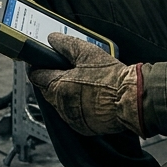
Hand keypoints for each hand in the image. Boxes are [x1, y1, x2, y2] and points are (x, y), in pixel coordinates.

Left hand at [28, 33, 144, 136]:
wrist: (130, 99)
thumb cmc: (110, 78)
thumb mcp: (86, 53)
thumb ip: (66, 44)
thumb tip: (53, 39)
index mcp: (58, 87)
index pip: (36, 76)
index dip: (38, 66)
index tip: (42, 62)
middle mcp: (61, 105)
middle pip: (47, 90)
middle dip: (53, 80)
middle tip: (67, 70)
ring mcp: (72, 118)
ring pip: (60, 103)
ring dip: (65, 94)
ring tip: (82, 82)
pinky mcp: (84, 127)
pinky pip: (73, 115)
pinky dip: (76, 106)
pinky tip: (89, 96)